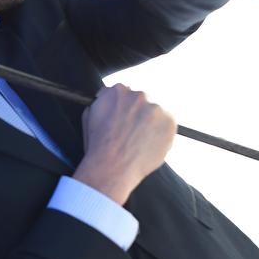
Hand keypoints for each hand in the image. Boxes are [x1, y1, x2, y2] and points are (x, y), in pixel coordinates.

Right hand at [73, 84, 176, 204]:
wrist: (112, 167)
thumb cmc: (98, 146)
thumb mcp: (89, 115)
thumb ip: (102, 101)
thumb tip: (107, 97)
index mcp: (117, 91)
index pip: (125, 93)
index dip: (124, 108)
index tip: (124, 119)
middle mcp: (138, 95)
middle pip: (142, 101)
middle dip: (138, 114)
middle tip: (132, 132)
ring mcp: (155, 108)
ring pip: (156, 113)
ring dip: (150, 124)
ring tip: (139, 142)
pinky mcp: (169, 122)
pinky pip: (168, 125)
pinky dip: (161, 134)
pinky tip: (148, 145)